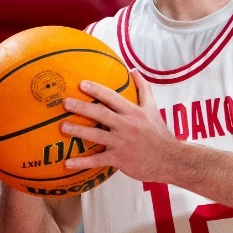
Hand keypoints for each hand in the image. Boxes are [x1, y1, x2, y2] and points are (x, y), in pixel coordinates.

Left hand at [60, 79, 185, 184]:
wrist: (169, 159)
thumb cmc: (159, 133)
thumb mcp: (153, 108)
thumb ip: (143, 88)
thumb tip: (134, 70)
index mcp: (133, 112)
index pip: (113, 98)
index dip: (97, 90)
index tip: (82, 84)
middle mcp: (126, 126)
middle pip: (101, 114)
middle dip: (82, 108)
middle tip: (65, 102)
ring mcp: (122, 143)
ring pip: (97, 136)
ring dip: (78, 131)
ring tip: (62, 127)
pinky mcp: (119, 159)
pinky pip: (98, 160)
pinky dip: (82, 162)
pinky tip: (67, 163)